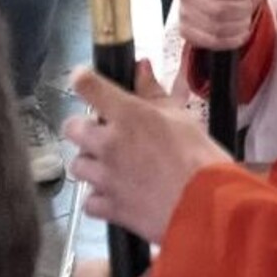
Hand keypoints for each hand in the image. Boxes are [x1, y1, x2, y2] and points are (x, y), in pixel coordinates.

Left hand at [65, 64, 235, 244]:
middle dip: (82, 128)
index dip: (83, 80)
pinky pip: (88, 201)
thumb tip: (141, 69)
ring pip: (77, 165)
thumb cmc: (199, 159)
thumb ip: (154, 93)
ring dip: (89, 163)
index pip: (88, 86)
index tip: (84, 82)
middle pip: (71, 128)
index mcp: (127, 115)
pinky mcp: (109, 207)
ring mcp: (105, 177)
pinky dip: (97, 198)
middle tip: (100, 132)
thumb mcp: (181, 117)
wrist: (206, 206)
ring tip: (108, 165)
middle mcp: (108, 144)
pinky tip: (113, 194)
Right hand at [173, 0, 263, 55]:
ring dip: (238, 26)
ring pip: (216, 27)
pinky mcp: (185, 31)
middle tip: (249, 8)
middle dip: (241, 11)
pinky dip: (231, 40)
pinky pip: (211, 41)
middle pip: (218, 9)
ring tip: (245, 20)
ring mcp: (183, 12)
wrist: (223, 2)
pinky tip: (239, 33)